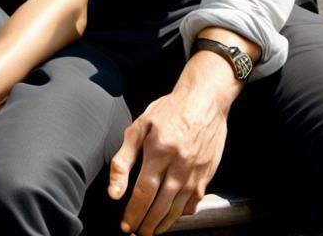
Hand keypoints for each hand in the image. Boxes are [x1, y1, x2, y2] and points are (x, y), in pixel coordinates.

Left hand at [108, 77, 230, 235]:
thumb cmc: (170, 110)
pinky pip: (193, 203)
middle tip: (137, 232)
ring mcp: (195, 172)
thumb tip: (114, 191)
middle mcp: (179, 165)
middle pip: (161, 206)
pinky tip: (171, 215)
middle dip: (146, 225)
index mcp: (159, 151)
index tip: (125, 226)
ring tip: (151, 230)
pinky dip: (181, 214)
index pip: (144, 192)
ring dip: (162, 224)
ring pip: (178, 209)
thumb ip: (124, 159)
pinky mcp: (207, 175)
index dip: (133, 213)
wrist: (204, 99)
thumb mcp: (140, 126)